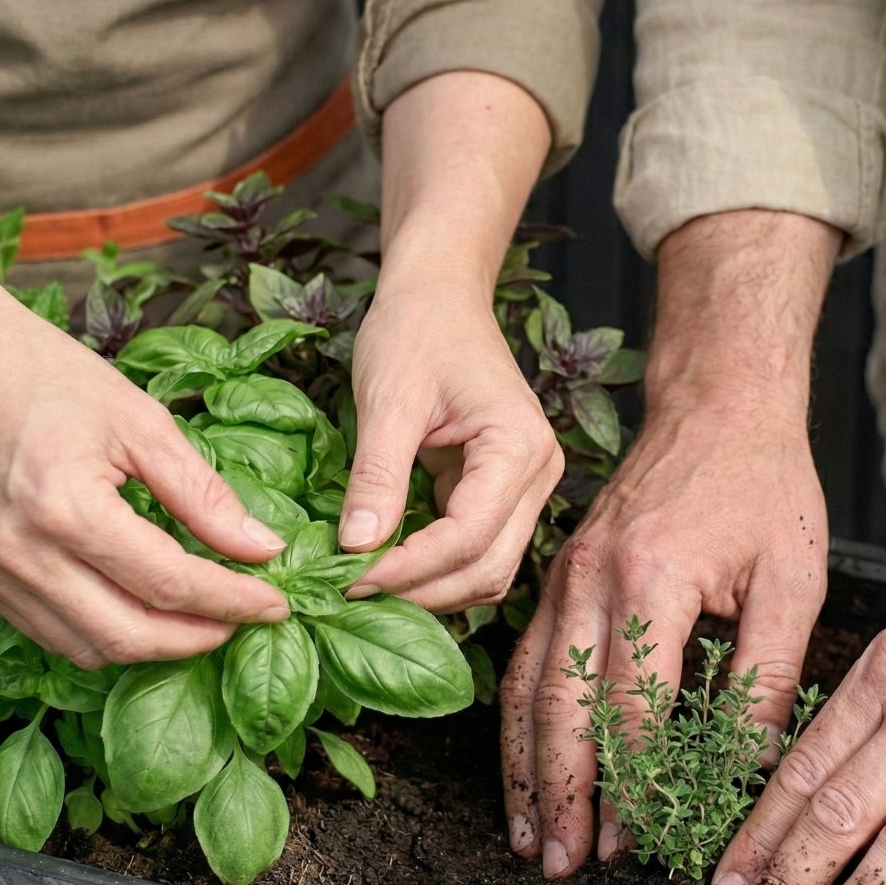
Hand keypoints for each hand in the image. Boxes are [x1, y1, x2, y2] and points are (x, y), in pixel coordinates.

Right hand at [0, 293, 289, 667]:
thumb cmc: (48, 375)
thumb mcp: (143, 422)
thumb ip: (204, 494)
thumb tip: (262, 547)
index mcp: (66, 508)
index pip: (168, 583)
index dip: (233, 600)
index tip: (277, 602)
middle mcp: (22, 554)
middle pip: (130, 634)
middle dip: (201, 636)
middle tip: (248, 616)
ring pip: (90, 648)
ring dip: (156, 646)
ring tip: (205, 617)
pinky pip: (53, 634)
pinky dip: (108, 636)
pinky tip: (145, 610)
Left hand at [338, 274, 562, 610]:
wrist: (438, 293)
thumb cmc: (416, 330)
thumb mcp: (387, 399)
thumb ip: (377, 476)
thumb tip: (356, 548)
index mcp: (519, 447)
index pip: (469, 537)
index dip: (408, 568)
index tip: (348, 579)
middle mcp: (537, 473)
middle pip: (487, 567)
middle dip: (421, 590)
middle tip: (349, 591)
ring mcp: (525, 485)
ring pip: (486, 568)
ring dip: (430, 587)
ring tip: (365, 584)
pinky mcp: (502, 490)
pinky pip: (475, 548)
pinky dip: (434, 566)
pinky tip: (387, 564)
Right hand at [499, 401, 828, 877]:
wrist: (717, 403)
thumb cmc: (761, 482)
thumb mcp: (791, 578)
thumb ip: (768, 674)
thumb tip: (749, 765)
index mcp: (650, 578)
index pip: (631, 705)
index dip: (633, 783)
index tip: (639, 844)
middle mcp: (590, 577)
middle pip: (561, 704)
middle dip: (562, 793)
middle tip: (561, 865)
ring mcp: (565, 572)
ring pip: (528, 684)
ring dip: (526, 765)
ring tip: (529, 833)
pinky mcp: (559, 571)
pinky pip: (525, 653)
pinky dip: (519, 716)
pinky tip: (524, 760)